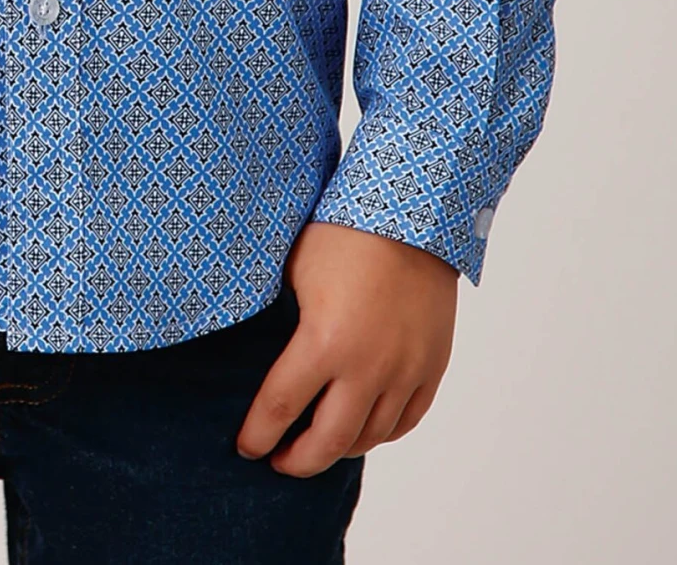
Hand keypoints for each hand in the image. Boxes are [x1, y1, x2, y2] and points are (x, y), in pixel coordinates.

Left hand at [235, 221, 457, 475]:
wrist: (412, 214)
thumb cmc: (344, 233)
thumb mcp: (294, 270)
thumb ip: (277, 319)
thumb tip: (248, 350)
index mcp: (324, 341)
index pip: (279, 407)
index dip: (257, 435)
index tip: (245, 448)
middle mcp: (368, 366)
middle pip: (327, 441)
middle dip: (296, 460)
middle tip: (279, 461)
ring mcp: (405, 370)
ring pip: (369, 437)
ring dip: (338, 448)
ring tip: (317, 444)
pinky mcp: (431, 366)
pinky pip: (406, 421)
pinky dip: (380, 433)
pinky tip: (361, 428)